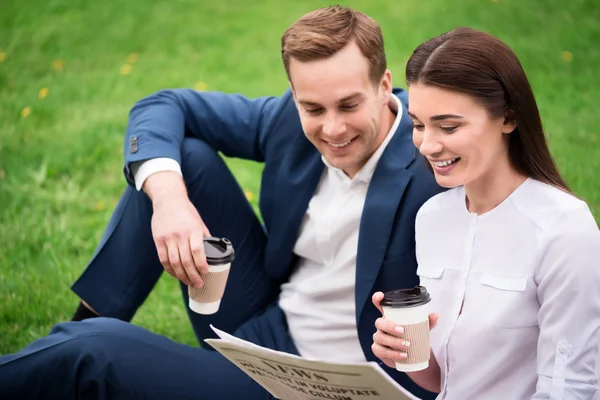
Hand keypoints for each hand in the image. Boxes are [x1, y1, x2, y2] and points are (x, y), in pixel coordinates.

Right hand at [145, 171, 210, 287]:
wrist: (168, 200)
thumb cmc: (186, 212)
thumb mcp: (199, 221)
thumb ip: (204, 236)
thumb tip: (213, 250)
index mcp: (193, 230)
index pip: (198, 251)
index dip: (201, 265)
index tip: (206, 273)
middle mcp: (180, 235)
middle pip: (186, 261)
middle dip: (193, 275)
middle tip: (199, 284)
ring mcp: (168, 238)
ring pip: (174, 263)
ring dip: (182, 276)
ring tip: (188, 282)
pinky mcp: (158, 240)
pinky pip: (163, 260)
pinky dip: (170, 270)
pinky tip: (176, 275)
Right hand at [371, 291, 437, 368]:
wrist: (410, 357)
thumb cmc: (412, 337)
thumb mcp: (420, 329)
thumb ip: (427, 322)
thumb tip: (435, 315)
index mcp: (389, 316)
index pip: (379, 305)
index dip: (377, 299)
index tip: (381, 296)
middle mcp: (381, 326)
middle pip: (379, 322)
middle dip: (389, 326)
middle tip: (402, 330)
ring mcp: (378, 338)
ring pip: (380, 337)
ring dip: (393, 341)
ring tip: (407, 345)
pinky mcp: (378, 350)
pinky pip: (381, 351)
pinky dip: (393, 354)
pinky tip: (403, 356)